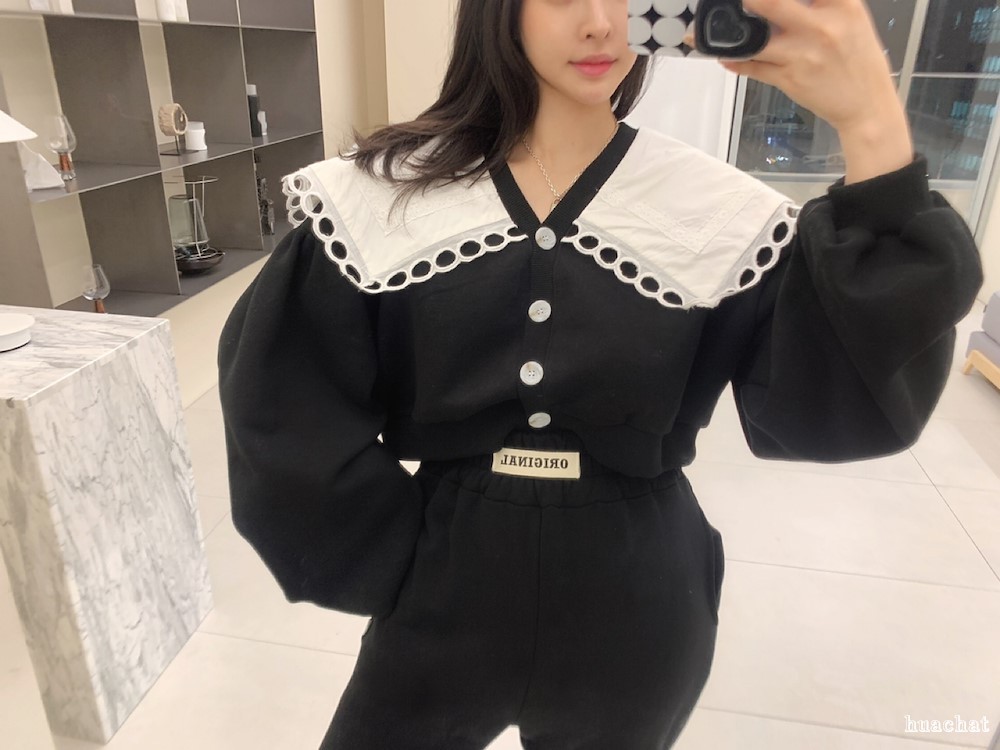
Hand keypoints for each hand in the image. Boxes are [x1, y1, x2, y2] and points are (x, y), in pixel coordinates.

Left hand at [683, 0, 914, 182]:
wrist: (866, 104)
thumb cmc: (857, 59)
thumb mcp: (851, 17)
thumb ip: (821, 2)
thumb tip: (776, 2)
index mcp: (842, 4)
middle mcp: (822, 27)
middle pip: (773, 3)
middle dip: (750, 0)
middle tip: (733, 0)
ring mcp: (803, 54)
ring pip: (756, 39)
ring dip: (730, 34)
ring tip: (710, 30)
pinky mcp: (790, 79)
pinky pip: (754, 67)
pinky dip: (735, 61)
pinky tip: (724, 55)